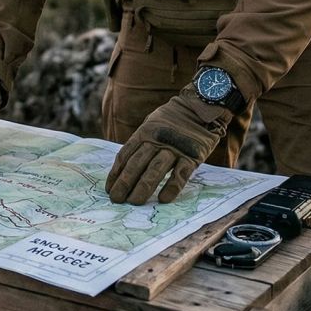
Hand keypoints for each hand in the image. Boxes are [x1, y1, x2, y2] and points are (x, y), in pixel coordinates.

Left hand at [105, 92, 228, 204]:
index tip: (109, 188)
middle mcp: (157, 140)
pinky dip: (171, 187)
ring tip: (134, 203)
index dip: (116, 173)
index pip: (125, 155)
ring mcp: (175, 148)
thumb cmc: (172, 119)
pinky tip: (162, 199)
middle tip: (117, 199)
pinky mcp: (192, 156)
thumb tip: (125, 166)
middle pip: (136, 164)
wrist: (201, 107)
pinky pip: (180, 174)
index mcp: (144, 133)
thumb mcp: (151, 124)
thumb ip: (141, 142)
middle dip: (124, 184)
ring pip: (155, 170)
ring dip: (143, 188)